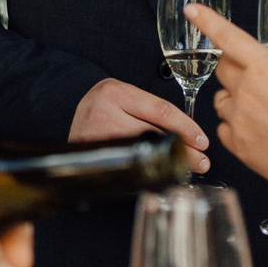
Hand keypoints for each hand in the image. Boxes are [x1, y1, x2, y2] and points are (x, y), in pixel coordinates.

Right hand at [71, 76, 209, 172]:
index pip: (160, 111)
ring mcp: (94, 135)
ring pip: (141, 151)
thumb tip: (188, 137)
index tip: (201, 142)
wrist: (66, 112)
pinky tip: (158, 174)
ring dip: (166, 162)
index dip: (185, 128)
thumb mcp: (124, 98)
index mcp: (116, 92)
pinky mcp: (92, 154)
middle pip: (152, 134)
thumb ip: (150, 112)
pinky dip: (145, 169)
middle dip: (181, 150)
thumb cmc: (103, 106)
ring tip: (184, 169)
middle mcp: (103, 110)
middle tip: (200, 162)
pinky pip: (126, 163)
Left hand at [184, 4, 267, 192]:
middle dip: (234, 67)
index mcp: (264, 67)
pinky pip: (224, 128)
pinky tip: (256, 130)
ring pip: (221, 100)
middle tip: (256, 76)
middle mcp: (245, 89)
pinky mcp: (236, 143)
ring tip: (261, 109)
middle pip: (223, 69)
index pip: (228, 36)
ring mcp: (237, 117)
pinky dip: (234, 126)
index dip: (207, 20)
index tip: (192, 9)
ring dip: (234, 98)